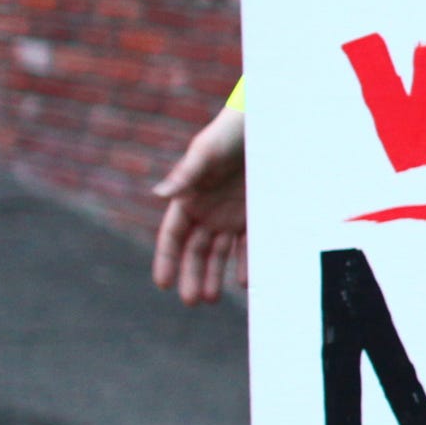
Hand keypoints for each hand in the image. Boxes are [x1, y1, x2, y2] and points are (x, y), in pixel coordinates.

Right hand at [152, 105, 246, 305]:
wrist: (265, 124)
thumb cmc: (229, 134)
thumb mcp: (206, 152)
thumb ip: (185, 175)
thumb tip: (159, 195)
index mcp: (188, 199)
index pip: (172, 236)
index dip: (166, 259)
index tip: (163, 283)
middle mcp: (207, 211)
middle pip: (195, 251)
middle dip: (191, 276)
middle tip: (191, 301)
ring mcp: (231, 215)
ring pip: (220, 253)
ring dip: (215, 275)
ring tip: (213, 298)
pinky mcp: (255, 215)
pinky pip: (249, 245)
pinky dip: (246, 262)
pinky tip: (244, 281)